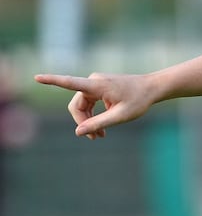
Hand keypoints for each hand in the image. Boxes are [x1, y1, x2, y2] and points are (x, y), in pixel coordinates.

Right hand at [34, 73, 153, 138]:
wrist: (152, 88)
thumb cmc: (139, 100)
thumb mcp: (120, 116)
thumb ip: (99, 123)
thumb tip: (78, 132)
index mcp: (97, 85)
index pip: (70, 82)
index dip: (52, 81)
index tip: (36, 77)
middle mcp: (93, 81)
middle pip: (76, 105)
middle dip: (83, 122)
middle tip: (95, 138)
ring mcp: (95, 83)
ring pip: (82, 106)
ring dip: (88, 121)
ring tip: (100, 136)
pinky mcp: (98, 87)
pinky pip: (88, 103)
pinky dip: (93, 115)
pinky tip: (101, 128)